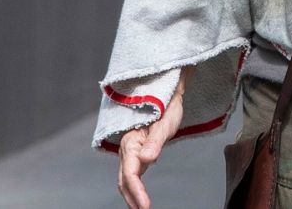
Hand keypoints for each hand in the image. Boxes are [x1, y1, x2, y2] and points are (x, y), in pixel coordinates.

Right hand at [116, 72, 187, 208]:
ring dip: (131, 194)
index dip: (137, 191)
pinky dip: (134, 187)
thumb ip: (156, 141)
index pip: (130, 173)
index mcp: (131, 141)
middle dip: (132, 198)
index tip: (145, 206)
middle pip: (124, 179)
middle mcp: (127, 148)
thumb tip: (147, 159)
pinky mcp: (137, 152)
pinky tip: (140, 197)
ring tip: (141, 208)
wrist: (166, 93)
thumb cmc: (167, 105)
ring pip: (126, 178)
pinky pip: (132, 173)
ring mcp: (131, 151)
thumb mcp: (166, 122)